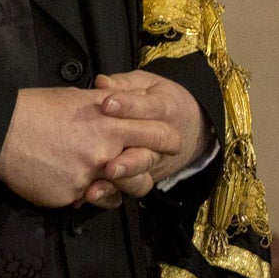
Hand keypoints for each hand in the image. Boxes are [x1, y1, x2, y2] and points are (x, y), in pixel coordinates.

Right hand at [0, 85, 185, 209]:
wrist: (1, 133)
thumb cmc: (38, 108)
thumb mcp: (81, 97)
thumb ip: (111, 104)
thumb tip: (131, 101)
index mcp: (112, 124)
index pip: (159, 135)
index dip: (168, 140)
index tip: (168, 142)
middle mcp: (106, 154)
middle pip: (144, 174)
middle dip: (142, 173)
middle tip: (133, 168)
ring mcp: (88, 179)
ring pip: (115, 194)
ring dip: (111, 188)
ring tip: (98, 178)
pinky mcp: (71, 197)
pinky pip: (84, 200)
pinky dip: (78, 191)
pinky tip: (63, 177)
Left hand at [91, 70, 208, 203]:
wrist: (189, 126)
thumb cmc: (157, 100)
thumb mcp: (146, 84)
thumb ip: (124, 84)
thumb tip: (102, 82)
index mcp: (164, 111)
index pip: (149, 108)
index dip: (129, 106)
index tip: (107, 104)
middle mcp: (160, 144)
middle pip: (147, 154)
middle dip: (128, 161)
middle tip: (109, 164)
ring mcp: (150, 164)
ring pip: (140, 179)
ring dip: (120, 182)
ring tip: (97, 185)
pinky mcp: (139, 179)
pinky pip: (125, 191)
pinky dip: (108, 195)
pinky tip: (89, 195)